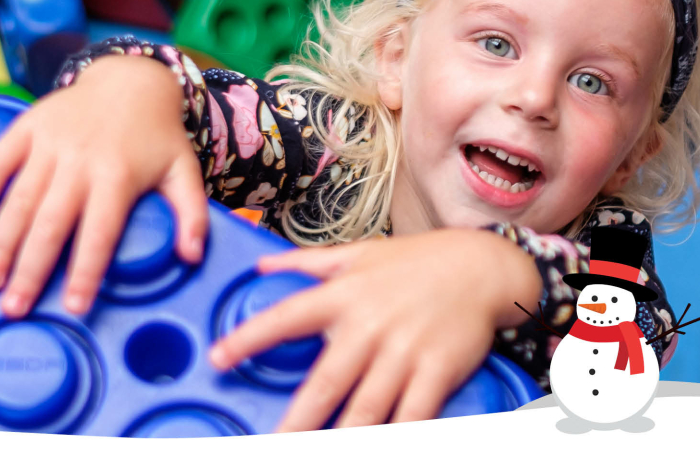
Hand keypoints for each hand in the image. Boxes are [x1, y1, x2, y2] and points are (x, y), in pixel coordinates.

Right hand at [0, 55, 210, 316]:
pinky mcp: (27, 126)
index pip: (99, 233)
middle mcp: (80, 161)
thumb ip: (192, 214)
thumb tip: (192, 257)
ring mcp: (49, 143)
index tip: (72, 308)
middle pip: (51, 223)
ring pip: (20, 198)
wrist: (129, 79)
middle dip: (29, 269)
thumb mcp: (183, 170)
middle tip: (12, 309)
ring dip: (1, 242)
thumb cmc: (156, 137)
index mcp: (118, 176)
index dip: (86, 272)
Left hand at [207, 229, 541, 430]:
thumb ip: (305, 263)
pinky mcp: (437, 371)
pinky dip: (396, 438)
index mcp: (343, 295)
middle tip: (273, 446)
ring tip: (318, 457)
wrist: (481, 265)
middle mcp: (369, 326)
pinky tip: (377, 450)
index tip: (218, 359)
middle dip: (295, 422)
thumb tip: (260, 266)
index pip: (286, 317)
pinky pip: (411, 415)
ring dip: (341, 440)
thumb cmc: (416, 261)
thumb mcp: (358, 253)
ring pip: (365, 409)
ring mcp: (404, 352)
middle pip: (324, 384)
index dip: (248, 338)